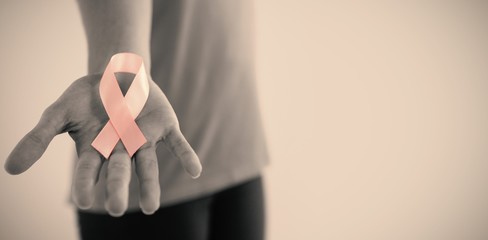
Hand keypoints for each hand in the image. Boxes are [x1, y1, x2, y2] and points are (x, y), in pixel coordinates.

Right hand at [4, 73, 201, 215]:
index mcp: (95, 150)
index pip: (88, 170)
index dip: (86, 184)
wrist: (115, 74)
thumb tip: (10, 170)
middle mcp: (121, 150)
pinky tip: (195, 171)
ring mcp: (144, 139)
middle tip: (116, 209)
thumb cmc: (86, 97)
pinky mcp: (164, 127)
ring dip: (150, 185)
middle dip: (118, 188)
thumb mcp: (59, 113)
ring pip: (148, 165)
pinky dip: (186, 156)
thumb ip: (38, 138)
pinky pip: (177, 143)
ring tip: (152, 207)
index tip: (84, 201)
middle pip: (119, 171)